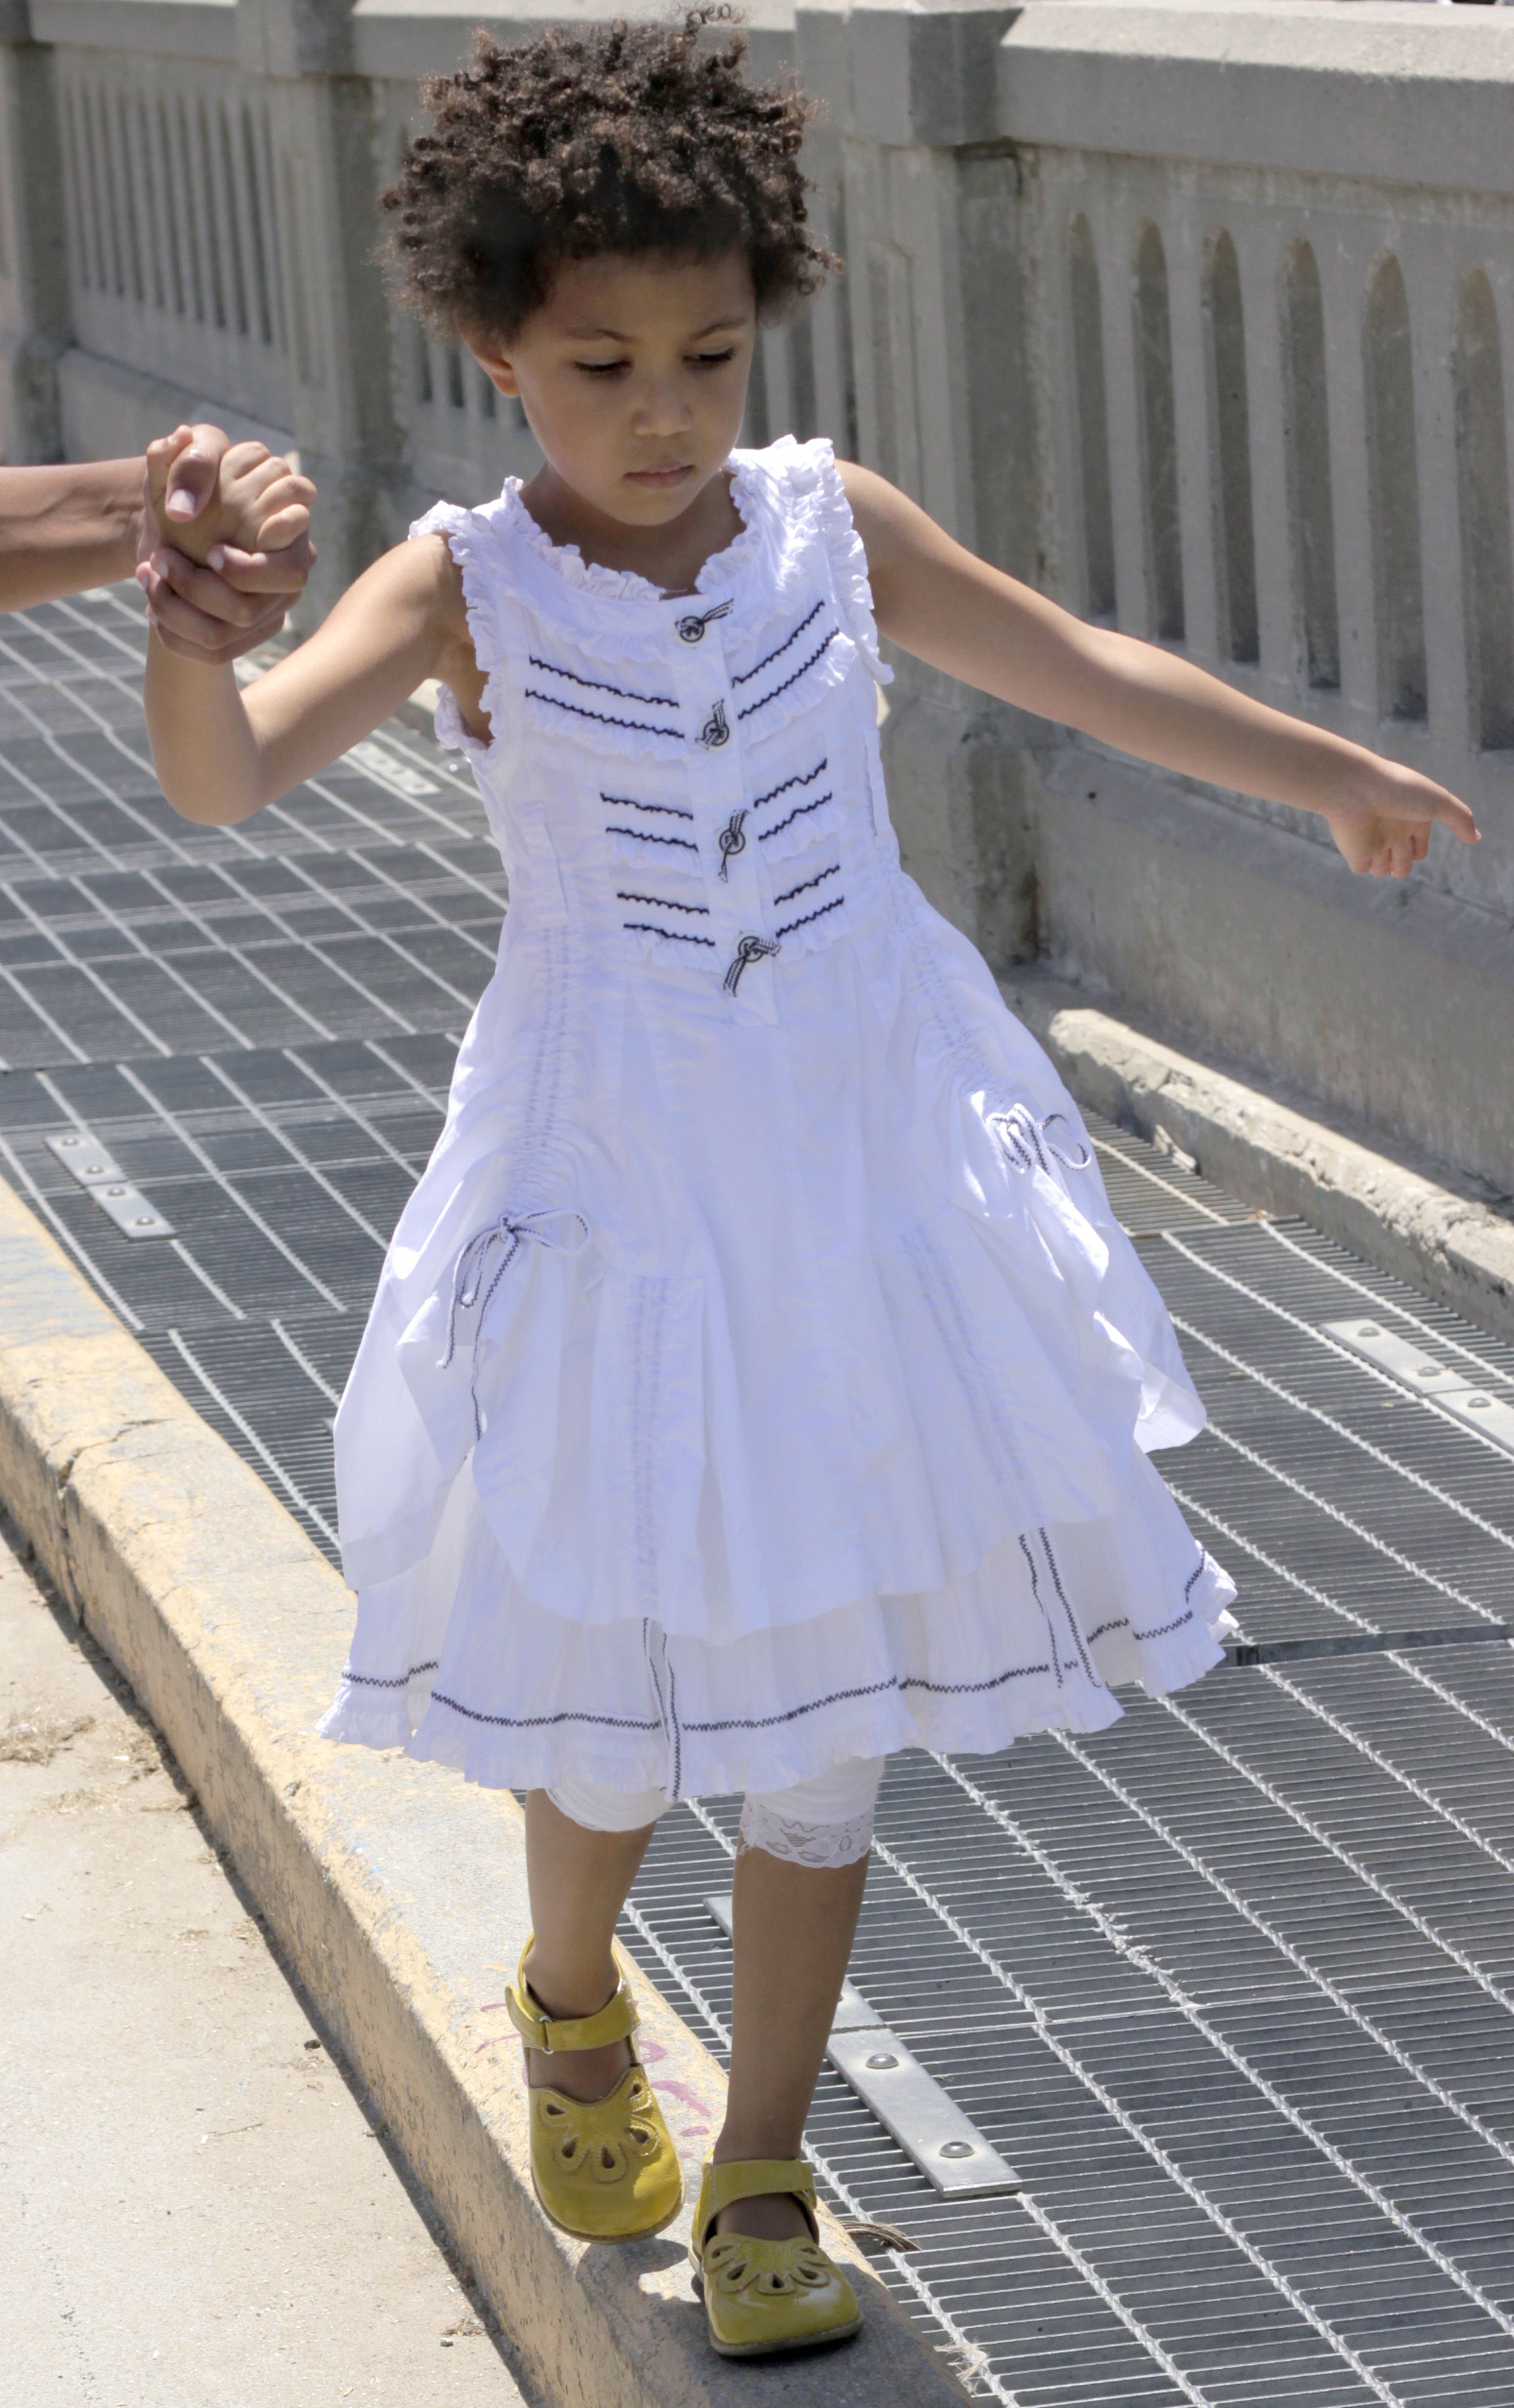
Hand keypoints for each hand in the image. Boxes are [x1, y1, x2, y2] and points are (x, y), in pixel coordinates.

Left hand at [137, 425, 315, 665]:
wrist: (171, 520)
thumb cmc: (185, 479)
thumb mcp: (183, 453)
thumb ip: (190, 459)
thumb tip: (183, 511)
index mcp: (287, 511)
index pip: (297, 525)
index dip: (263, 544)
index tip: (209, 550)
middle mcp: (293, 560)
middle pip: (265, 592)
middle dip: (207, 584)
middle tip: (163, 558)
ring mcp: (276, 600)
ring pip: (240, 622)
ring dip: (183, 606)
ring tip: (148, 574)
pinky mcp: (252, 631)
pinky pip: (219, 651)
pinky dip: (177, 634)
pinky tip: (150, 608)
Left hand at [1320, 757, 1479, 879]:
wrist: (1356, 789)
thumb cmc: (1398, 790)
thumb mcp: (1438, 800)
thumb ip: (1460, 818)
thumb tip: (1476, 838)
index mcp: (1410, 817)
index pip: (1420, 844)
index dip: (1421, 849)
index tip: (1417, 838)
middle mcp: (1391, 830)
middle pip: (1403, 860)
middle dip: (1404, 863)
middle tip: (1400, 848)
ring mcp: (1371, 840)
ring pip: (1383, 869)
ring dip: (1388, 867)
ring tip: (1383, 849)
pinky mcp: (1354, 850)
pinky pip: (1362, 869)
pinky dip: (1367, 866)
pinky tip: (1366, 851)